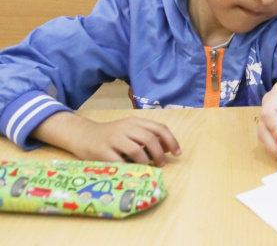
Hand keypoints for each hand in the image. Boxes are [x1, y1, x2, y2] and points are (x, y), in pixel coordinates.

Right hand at [33, 112, 181, 164]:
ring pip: (136, 150)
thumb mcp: (130, 131)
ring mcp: (113, 139)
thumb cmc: (111, 136)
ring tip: (148, 168)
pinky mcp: (102, 151)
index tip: (177, 153)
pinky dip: (129, 168)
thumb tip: (168, 148)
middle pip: (150, 139)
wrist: (83, 135)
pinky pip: (119, 161)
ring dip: (146, 162)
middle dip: (160, 154)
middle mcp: (125, 128)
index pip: (159, 128)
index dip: (171, 141)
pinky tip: (132, 171)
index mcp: (135, 121)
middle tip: (162, 164)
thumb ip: (147, 136)